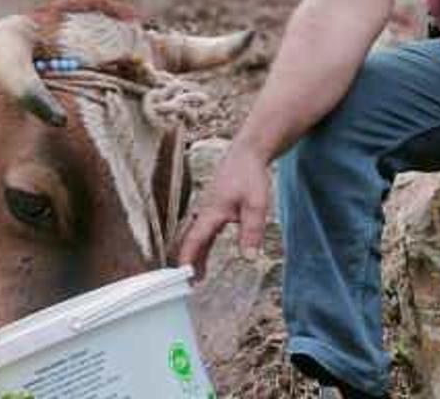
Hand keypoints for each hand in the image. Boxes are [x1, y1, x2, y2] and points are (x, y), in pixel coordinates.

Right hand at [177, 146, 271, 279]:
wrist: (247, 153)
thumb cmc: (250, 175)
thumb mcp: (256, 204)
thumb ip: (252, 231)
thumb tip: (248, 258)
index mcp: (211, 212)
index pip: (194, 241)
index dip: (187, 260)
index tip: (183, 278)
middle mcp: (203, 211)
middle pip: (190, 241)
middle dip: (187, 263)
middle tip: (186, 286)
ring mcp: (206, 209)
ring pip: (194, 236)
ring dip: (194, 256)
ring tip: (196, 277)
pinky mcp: (211, 207)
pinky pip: (200, 231)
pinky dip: (200, 246)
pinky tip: (204, 256)